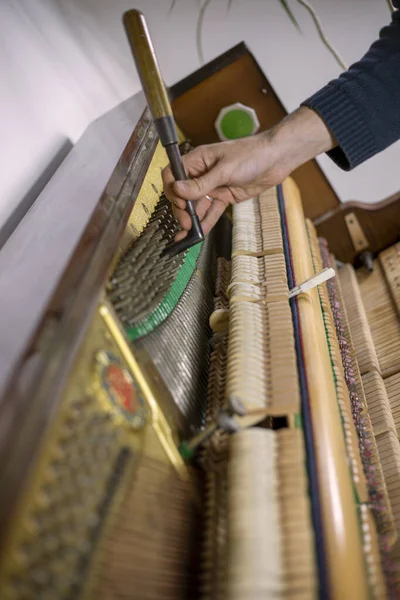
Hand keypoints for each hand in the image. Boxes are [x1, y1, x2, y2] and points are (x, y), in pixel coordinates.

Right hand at [162, 107, 334, 239]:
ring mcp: (213, 186)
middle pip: (183, 194)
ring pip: (197, 205)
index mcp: (198, 160)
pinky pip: (212, 211)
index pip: (174, 174)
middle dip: (182, 210)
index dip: (172, 189)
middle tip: (185, 223)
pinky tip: (199, 233)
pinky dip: (206, 222)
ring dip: (192, 219)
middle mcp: (202, 173)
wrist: (277, 159)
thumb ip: (201, 184)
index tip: (179, 202)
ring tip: (187, 235)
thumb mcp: (224, 170)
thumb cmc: (251, 155)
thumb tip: (177, 190)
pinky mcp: (225, 196)